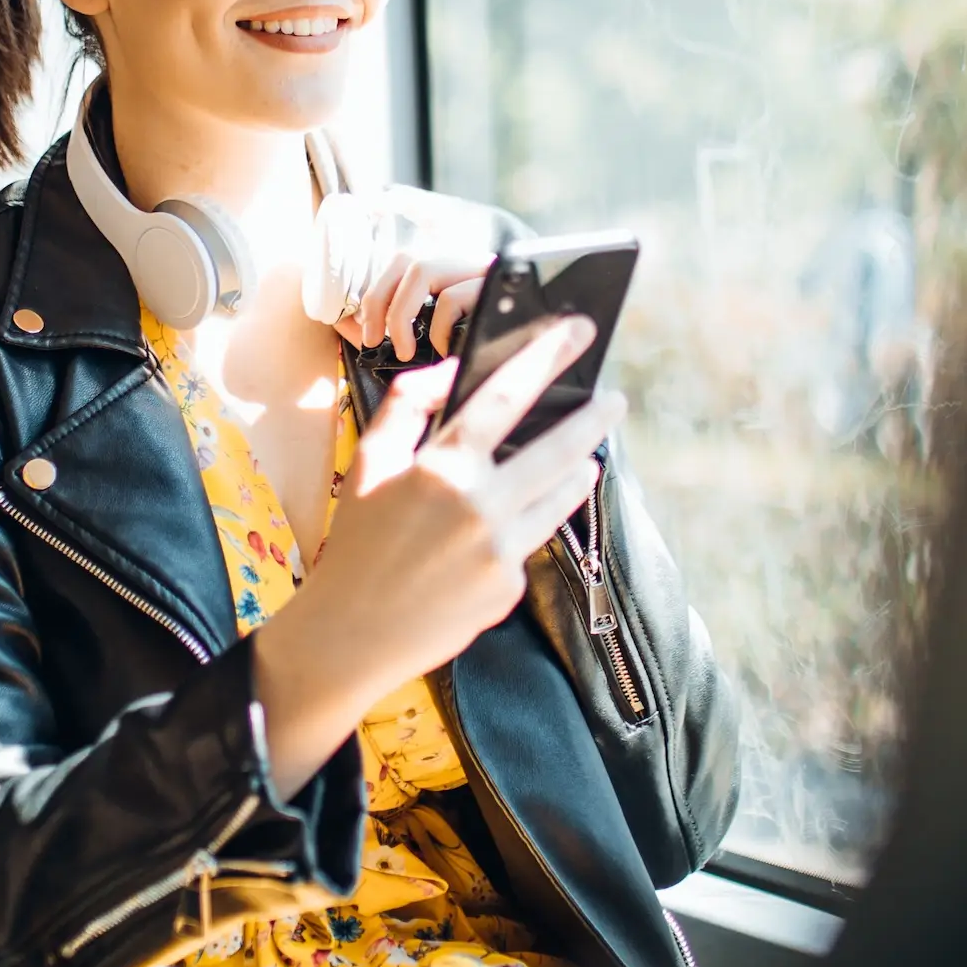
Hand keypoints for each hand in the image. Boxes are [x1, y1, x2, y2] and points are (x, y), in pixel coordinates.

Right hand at [252, 315, 618, 781]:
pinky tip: (506, 529)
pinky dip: (523, 528)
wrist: (351, 634)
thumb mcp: (369, 461)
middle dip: (593, 419)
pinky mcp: (510, 589)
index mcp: (442, 468)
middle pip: (559, 449)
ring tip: (588, 458)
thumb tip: (451, 370)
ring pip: (559, 499)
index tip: (578, 332)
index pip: (507, 396)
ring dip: (578, 471)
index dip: (546, 357)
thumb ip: (408, 405)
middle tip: (614, 400)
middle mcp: (480, 507)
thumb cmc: (357, 541)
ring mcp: (501, 552)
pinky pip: (528, 544)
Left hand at [331, 245, 488, 357]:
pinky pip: (457, 295)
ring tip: (405, 350)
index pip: (401, 261)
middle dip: (382, 301)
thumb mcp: (435, 336)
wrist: (547, 353)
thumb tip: (344, 322)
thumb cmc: (485, 351)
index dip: (376, 293)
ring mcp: (482, 271)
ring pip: (427, 268)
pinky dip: (439, 324)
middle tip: (379, 342)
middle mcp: (465, 263)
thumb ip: (393, 326)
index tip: (366, 332)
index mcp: (450, 272)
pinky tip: (441, 349)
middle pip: (408, 260)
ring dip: (404, 313)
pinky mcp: (498, 288)